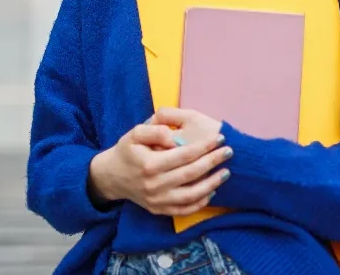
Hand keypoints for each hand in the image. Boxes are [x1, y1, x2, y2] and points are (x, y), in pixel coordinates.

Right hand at [88, 115, 231, 215]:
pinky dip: (201, 202)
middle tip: (229, 152)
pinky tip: (212, 190)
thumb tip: (175, 138)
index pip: (184, 154)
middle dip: (213, 162)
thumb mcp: (135, 133)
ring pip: (191, 195)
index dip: (205, 146)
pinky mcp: (159, 210)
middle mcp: (154, 185)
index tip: (220, 138)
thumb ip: (155, 130)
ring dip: (212, 184)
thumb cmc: (127, 151)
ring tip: (226, 172)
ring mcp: (157, 200)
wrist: (111, 177)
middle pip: (191, 174)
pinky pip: (184, 210)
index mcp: (150, 164)